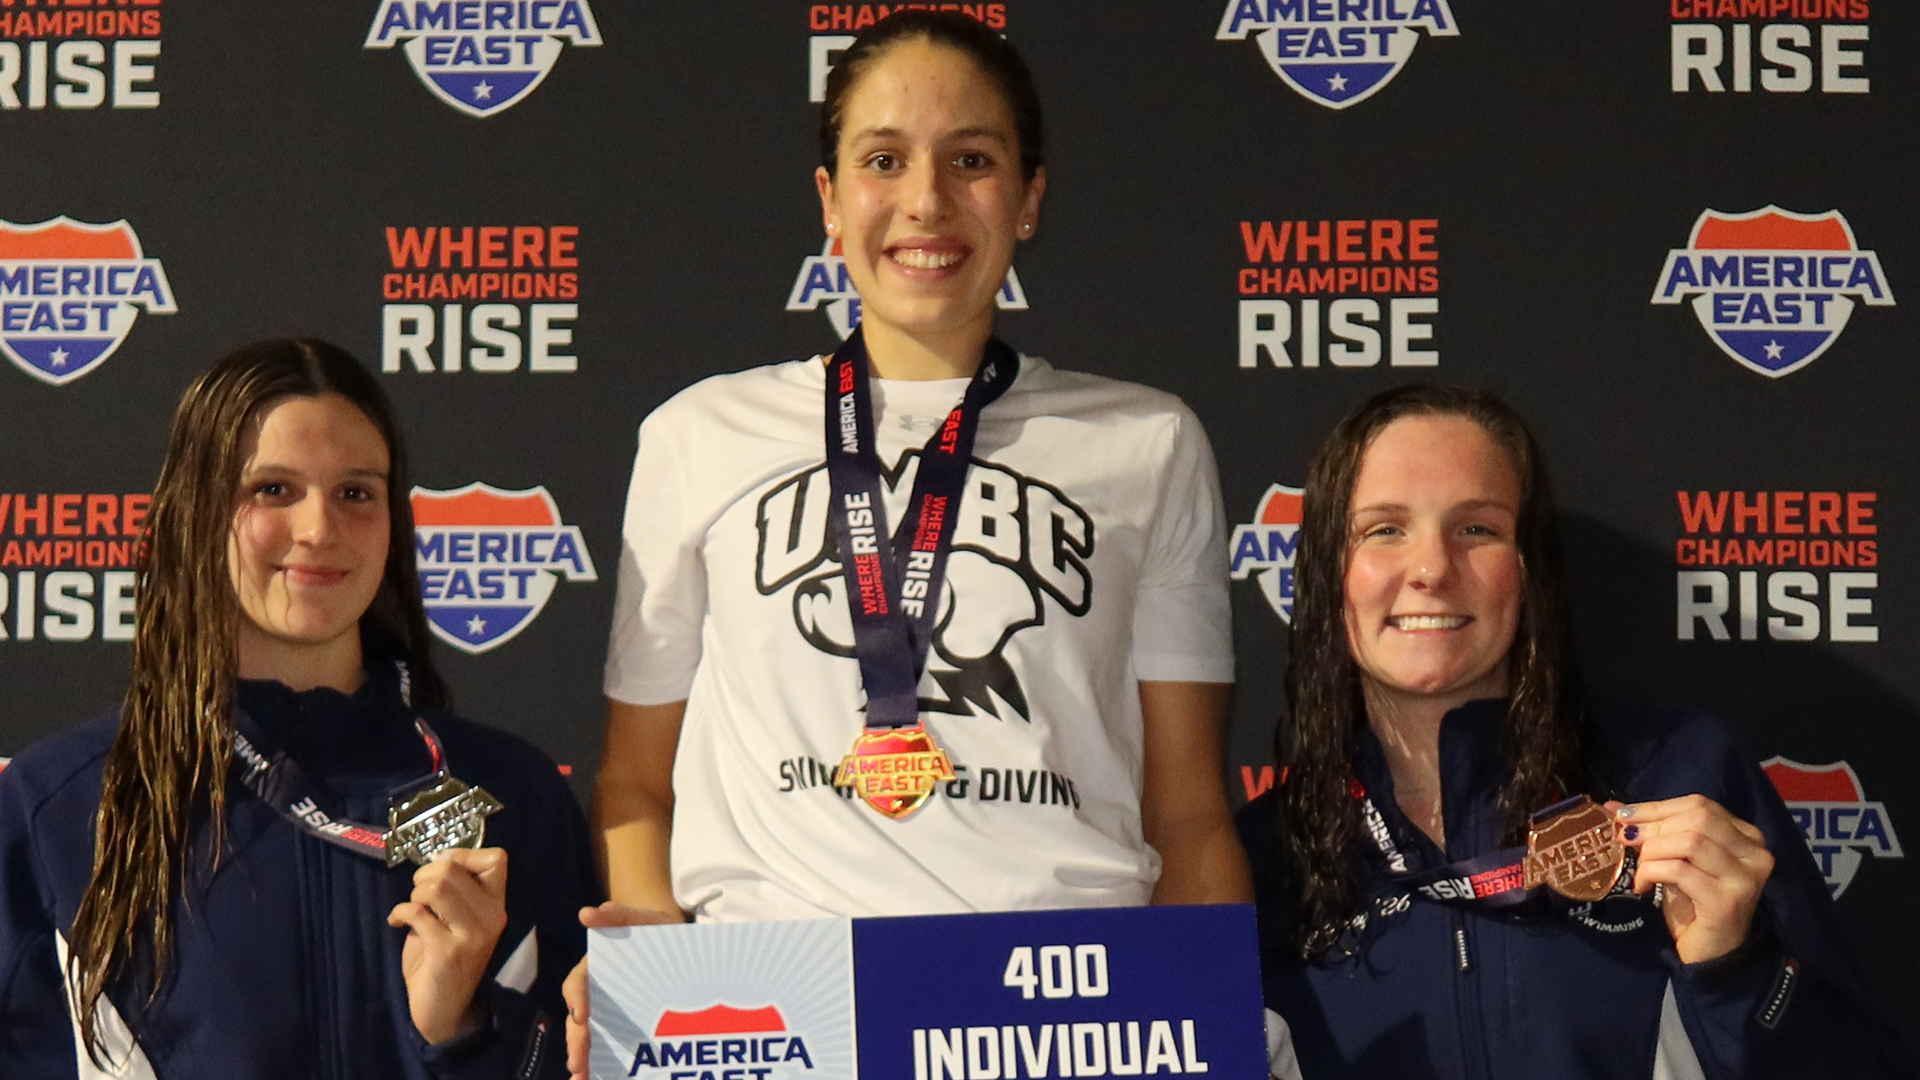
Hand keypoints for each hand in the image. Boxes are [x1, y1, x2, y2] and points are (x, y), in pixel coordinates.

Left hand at [387, 847, 510, 1044]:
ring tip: (412, 908)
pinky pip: (417, 913)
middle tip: (417, 893)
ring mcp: (471, 935)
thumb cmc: (447, 960)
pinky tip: (397, 923)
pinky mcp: (447, 951)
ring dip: (414, 893)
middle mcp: (491, 917)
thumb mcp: (460, 922)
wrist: (445, 1011)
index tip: (443, 867)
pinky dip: (398, 913)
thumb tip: (437, 860)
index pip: (497, 858)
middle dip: (424, 875)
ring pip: (436, 887)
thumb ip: (455, 892)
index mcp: (497, 906)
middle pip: (452, 869)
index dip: (463, 854)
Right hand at [565, 901, 683, 1079]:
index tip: (582, 1015)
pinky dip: (598, 1067)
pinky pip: (607, 1049)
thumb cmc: (656, 929)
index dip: (576, 999)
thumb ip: (618, 914)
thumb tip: (587, 913)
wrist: (678, 944)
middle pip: (578, 1020)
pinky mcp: (624, 1027)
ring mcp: (609, 1012)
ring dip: (582, 1058)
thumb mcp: (643, 918)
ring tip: (582, 1077)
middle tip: (578, 1062)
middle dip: (576, 1041)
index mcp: (595, 968)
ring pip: (588, 1038)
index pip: (577, 985)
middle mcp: (597, 993)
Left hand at [1609, 795, 1774, 964]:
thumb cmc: (1693, 904)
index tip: (1623, 815)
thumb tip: (1614, 807)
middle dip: (1654, 827)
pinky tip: (1643, 886)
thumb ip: (1653, 831)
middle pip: (1697, 819)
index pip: (1700, 804)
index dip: (1657, 807)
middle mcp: (1755, 853)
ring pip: (1690, 841)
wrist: (1711, 953)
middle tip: (1627, 840)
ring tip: (1640, 869)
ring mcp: (1745, 878)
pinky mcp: (1728, 901)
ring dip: (1653, 851)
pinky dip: (1652, 872)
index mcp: (1746, 836)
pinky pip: (1680, 870)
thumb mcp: (1674, 860)